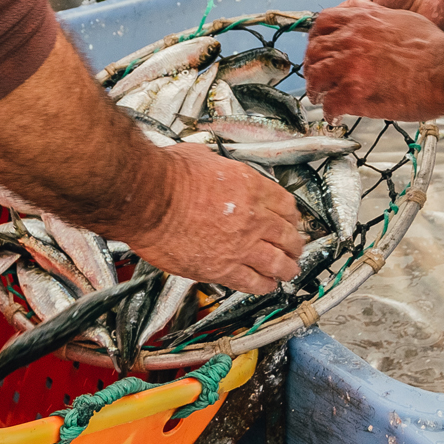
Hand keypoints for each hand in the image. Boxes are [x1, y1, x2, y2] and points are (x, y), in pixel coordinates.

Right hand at [119, 144, 303, 293]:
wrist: (148, 199)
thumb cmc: (167, 176)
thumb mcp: (202, 157)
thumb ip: (218, 168)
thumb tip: (213, 166)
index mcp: (250, 186)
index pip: (286, 205)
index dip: (291, 216)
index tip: (291, 220)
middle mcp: (252, 217)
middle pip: (287, 236)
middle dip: (294, 244)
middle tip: (295, 248)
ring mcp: (240, 245)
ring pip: (277, 263)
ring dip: (286, 268)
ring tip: (288, 271)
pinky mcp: (222, 269)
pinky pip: (252, 282)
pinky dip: (263, 285)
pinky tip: (266, 286)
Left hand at [302, 0, 443, 119]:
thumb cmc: (433, 47)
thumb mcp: (401, 17)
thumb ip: (376, 15)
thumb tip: (363, 10)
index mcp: (360, 20)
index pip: (322, 24)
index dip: (316, 39)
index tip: (317, 49)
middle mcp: (350, 40)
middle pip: (314, 52)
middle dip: (312, 66)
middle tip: (316, 78)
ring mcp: (349, 67)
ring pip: (316, 78)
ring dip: (316, 90)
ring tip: (320, 98)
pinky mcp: (354, 93)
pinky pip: (330, 104)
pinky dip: (329, 112)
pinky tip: (335, 116)